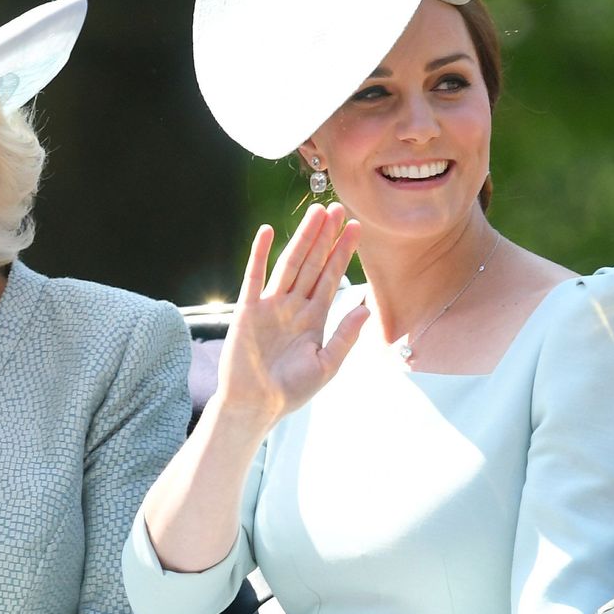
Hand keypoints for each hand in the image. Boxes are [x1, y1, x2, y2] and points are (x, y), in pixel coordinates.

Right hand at [214, 203, 368, 427]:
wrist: (255, 406)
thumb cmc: (290, 391)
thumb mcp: (326, 365)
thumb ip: (345, 336)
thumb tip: (366, 307)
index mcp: (314, 318)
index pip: (332, 277)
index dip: (343, 253)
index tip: (356, 228)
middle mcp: (293, 306)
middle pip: (313, 263)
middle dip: (326, 237)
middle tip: (338, 208)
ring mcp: (270, 305)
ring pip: (289, 263)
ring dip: (302, 238)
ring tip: (315, 213)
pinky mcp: (247, 309)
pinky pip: (254, 276)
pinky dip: (259, 253)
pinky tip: (267, 231)